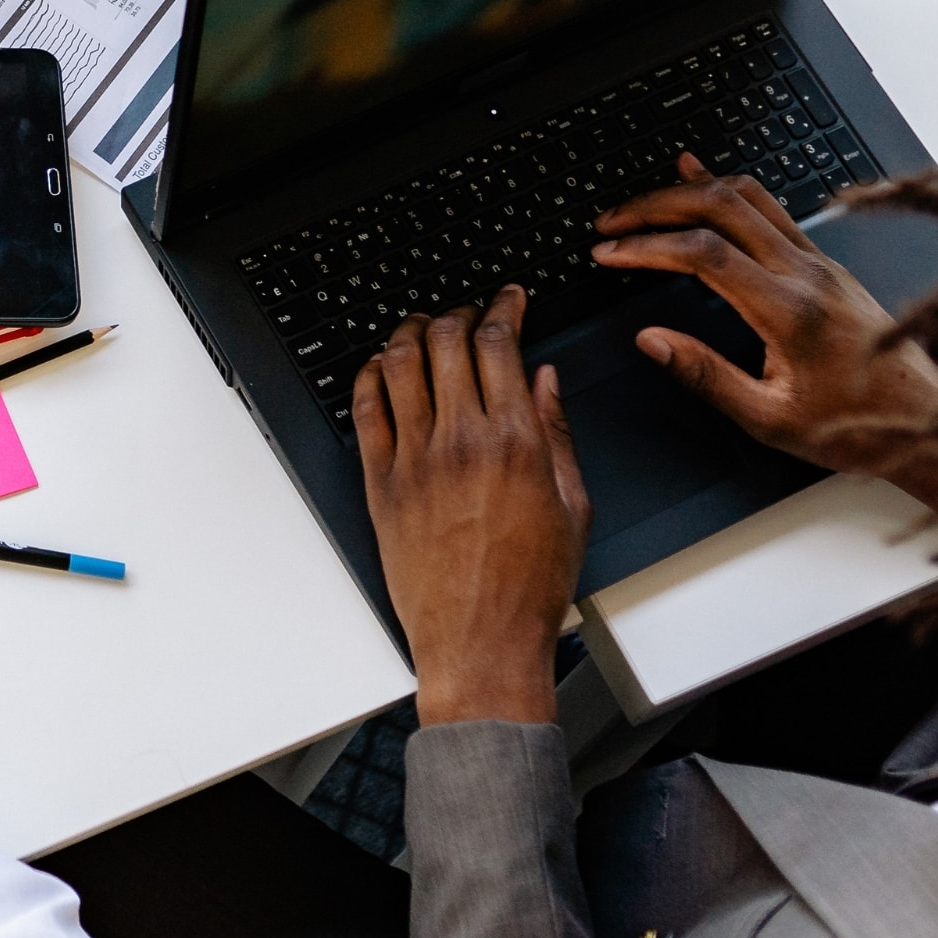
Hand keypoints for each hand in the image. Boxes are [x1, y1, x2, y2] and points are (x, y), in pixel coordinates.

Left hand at [354, 290, 587, 724]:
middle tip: (467, 310)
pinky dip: (370, 376)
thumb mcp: (572, 504)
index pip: (500, 343)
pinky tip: (381, 367)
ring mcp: (414, 460)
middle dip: (459, 311)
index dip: (502, 307)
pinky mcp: (380, 484)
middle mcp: (461, 442)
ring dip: (410, 332)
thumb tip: (544, 378)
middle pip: (447, 341)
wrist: (481, 640)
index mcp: (516, 442)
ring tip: (422, 327)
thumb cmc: (530, 585)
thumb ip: (557, 432)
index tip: (507, 298)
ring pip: (400, 364)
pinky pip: (365, 410)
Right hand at [594, 157, 937, 518]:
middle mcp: (808, 274)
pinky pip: (771, 208)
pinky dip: (728, 191)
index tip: (608, 253)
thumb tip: (651, 341)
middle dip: (656, 206)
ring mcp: (821, 263)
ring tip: (644, 201)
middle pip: (722, 207)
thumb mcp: (770, 419)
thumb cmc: (855, 426)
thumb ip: (705, 376)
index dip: (647, 246)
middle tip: (611, 222)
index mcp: (790, 311)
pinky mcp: (827, 264)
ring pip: (749, 196)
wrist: (926, 421)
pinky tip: (704, 178)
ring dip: (689, 190)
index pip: (704, 254)